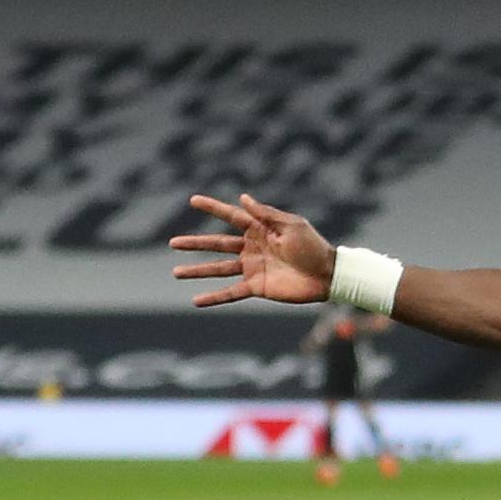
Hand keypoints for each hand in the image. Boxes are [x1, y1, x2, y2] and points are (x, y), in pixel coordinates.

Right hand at [170, 193, 337, 307]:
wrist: (327, 274)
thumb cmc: (312, 246)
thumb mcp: (290, 225)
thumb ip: (265, 214)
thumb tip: (243, 198)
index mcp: (260, 230)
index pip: (231, 216)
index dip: (212, 208)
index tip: (193, 200)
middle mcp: (252, 248)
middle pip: (217, 244)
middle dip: (195, 244)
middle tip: (172, 242)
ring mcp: (252, 268)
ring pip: (218, 269)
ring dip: (197, 270)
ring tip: (176, 272)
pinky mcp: (257, 287)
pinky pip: (231, 292)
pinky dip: (214, 297)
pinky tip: (196, 301)